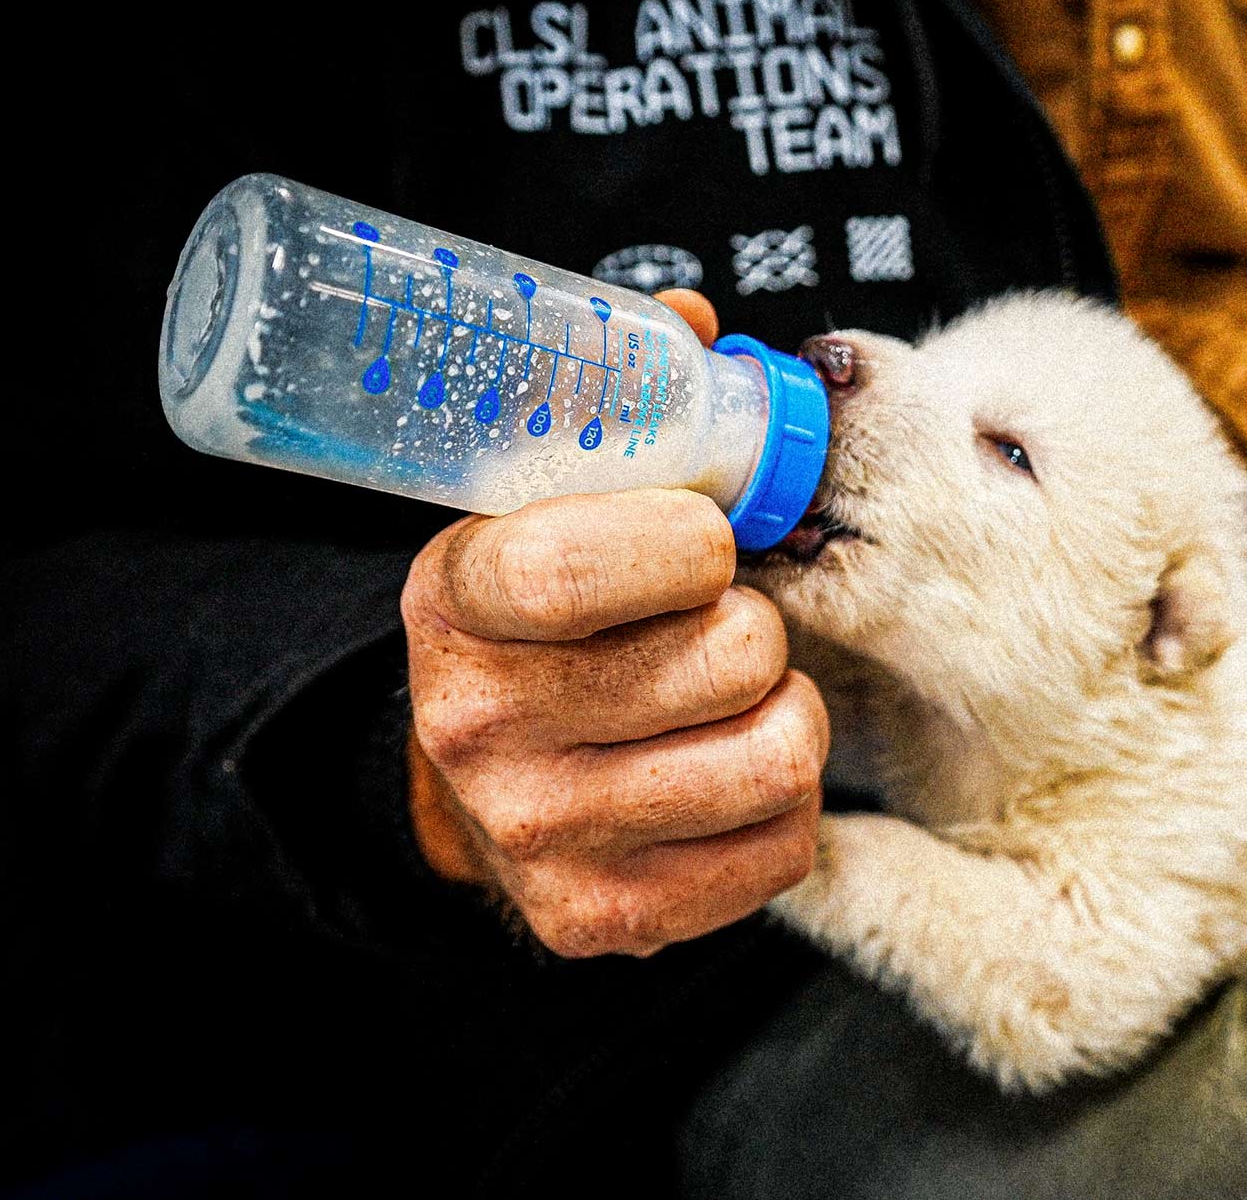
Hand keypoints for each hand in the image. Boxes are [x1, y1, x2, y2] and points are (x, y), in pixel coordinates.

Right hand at [401, 289, 826, 956]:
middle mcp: (481, 728)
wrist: (475, 781)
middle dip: (757, 626)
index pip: (581, 565)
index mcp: (459, 599)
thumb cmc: (544, 620)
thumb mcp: (541, 500)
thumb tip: (694, 325)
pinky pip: (783, 846)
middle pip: (727, 656)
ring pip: (775, 755)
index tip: (707, 539)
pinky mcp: (609, 921)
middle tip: (726, 625)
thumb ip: (614, 407)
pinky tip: (732, 774)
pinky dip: (787, 803)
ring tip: (742, 696)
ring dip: (787, 712)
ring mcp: (541, 837)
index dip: (691, 542)